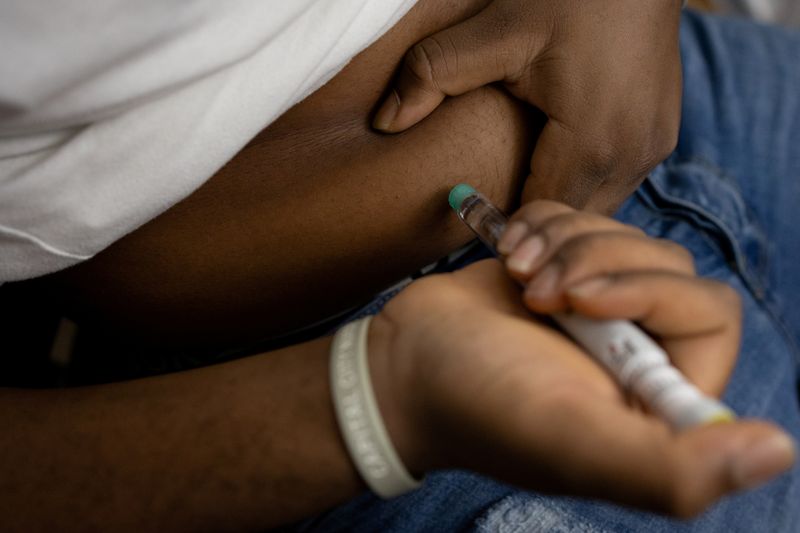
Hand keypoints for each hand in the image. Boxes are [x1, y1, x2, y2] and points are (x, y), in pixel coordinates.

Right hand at [367, 203, 794, 516]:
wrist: (400, 368)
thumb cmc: (477, 406)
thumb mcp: (571, 441)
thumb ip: (671, 469)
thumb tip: (777, 451)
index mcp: (656, 396)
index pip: (709, 315)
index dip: (652, 292)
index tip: (579, 303)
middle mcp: (636, 350)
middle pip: (666, 263)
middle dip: (596, 262)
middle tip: (538, 292)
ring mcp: (595, 306)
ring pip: (621, 234)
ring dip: (564, 242)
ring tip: (517, 276)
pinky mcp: (558, 268)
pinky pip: (580, 215)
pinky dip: (542, 224)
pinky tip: (508, 256)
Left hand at [373, 0, 682, 212]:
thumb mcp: (496, 27)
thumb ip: (434, 74)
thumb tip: (384, 122)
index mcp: (593, 142)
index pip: (540, 219)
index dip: (504, 231)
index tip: (468, 219)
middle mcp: (632, 156)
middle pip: (569, 223)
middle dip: (529, 228)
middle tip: (486, 216)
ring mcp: (652, 148)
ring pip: (594, 208)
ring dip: (555, 208)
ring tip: (514, 192)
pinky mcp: (659, 135)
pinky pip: (613, 184)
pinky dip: (579, 186)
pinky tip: (547, 165)